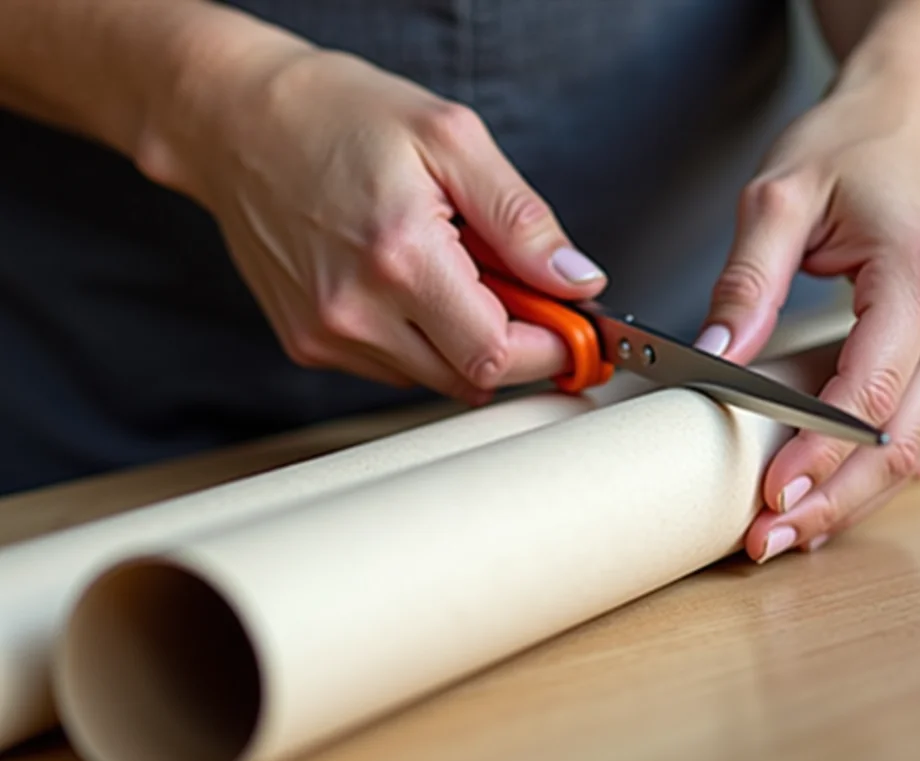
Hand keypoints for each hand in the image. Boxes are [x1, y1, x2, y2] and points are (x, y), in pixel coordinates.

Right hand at [143, 45, 605, 403]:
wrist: (234, 121)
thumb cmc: (335, 115)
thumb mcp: (452, 140)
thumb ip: (522, 220)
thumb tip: (576, 280)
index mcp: (400, 257)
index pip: (499, 354)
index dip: (552, 348)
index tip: (575, 331)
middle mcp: (355, 310)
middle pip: (471, 378)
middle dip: (514, 341)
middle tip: (516, 285)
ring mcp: (325, 333)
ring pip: (434, 378)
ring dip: (464, 339)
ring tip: (449, 267)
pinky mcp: (306, 342)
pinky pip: (393, 367)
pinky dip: (420, 338)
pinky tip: (407, 280)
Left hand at [696, 33, 919, 561]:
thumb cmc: (859, 139)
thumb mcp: (780, 193)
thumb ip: (746, 279)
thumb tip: (714, 355)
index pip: (870, 397)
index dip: (817, 457)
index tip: (769, 497)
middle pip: (902, 445)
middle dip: (833, 502)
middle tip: (766, 540)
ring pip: (919, 449)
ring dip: (854, 497)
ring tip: (788, 530)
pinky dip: (874, 467)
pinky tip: (827, 489)